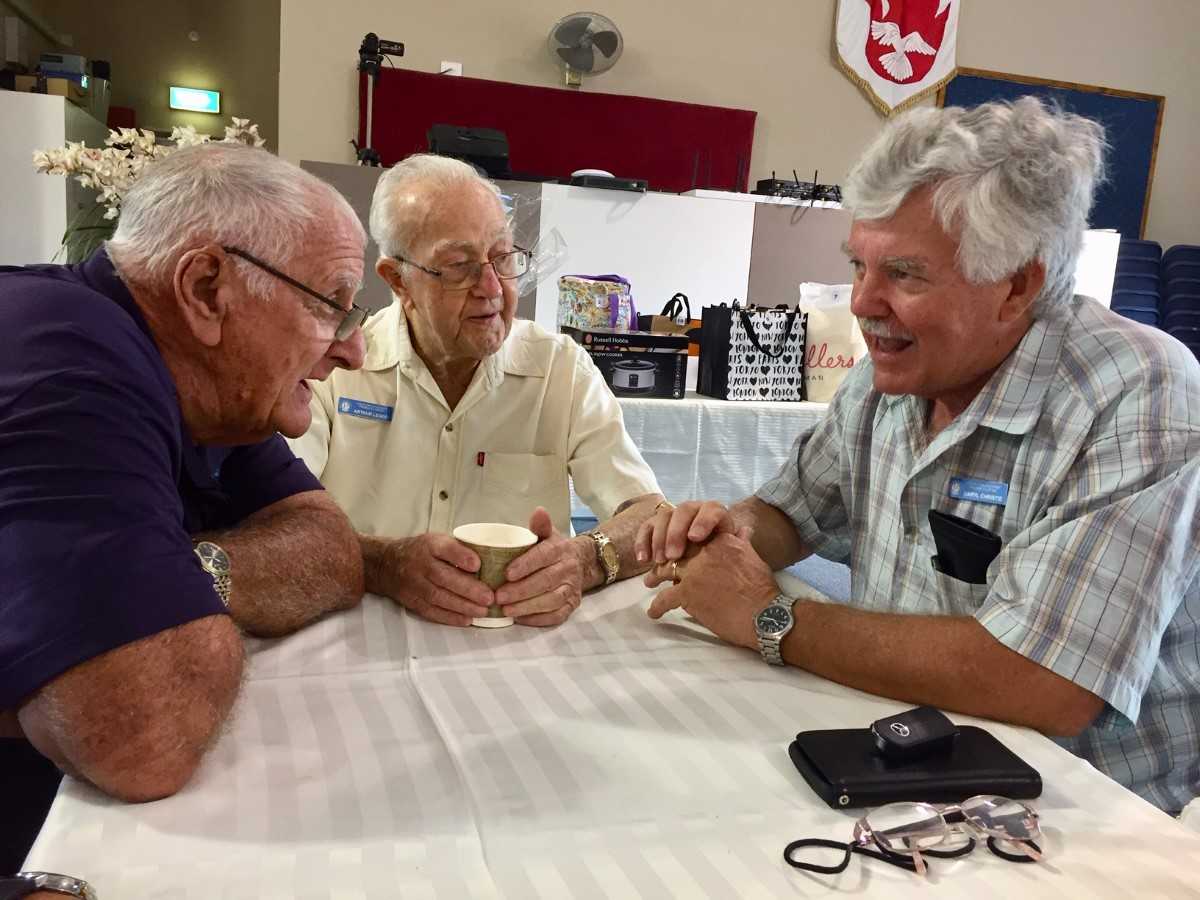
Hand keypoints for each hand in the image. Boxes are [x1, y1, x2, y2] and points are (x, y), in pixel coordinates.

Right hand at [374, 533, 492, 626]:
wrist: (387, 564)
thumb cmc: (422, 551)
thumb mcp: (438, 540)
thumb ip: (459, 549)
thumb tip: (491, 562)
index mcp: (430, 545)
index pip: (445, 549)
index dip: (461, 556)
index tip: (478, 565)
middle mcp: (420, 564)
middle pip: (444, 577)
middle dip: (468, 589)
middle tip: (489, 597)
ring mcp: (414, 584)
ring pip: (438, 597)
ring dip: (463, 606)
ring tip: (483, 611)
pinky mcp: (412, 601)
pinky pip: (431, 611)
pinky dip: (450, 617)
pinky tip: (466, 619)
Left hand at [496, 507, 583, 626]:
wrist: (581, 562)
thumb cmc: (553, 549)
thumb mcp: (547, 534)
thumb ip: (540, 525)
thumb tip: (538, 511)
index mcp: (560, 549)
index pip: (543, 556)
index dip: (525, 565)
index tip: (506, 573)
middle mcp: (569, 569)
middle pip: (545, 581)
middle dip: (521, 591)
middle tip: (498, 596)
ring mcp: (572, 589)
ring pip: (551, 601)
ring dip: (527, 607)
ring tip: (506, 610)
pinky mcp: (572, 605)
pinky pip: (557, 616)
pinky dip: (538, 619)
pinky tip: (520, 619)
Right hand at [635, 500, 739, 564]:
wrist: (710, 565)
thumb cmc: (723, 559)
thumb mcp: (732, 552)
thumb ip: (737, 544)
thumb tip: (745, 531)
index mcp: (715, 515)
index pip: (712, 510)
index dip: (703, 521)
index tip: (695, 539)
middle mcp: (694, 511)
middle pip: (683, 512)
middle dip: (676, 532)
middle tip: (673, 556)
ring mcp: (674, 517)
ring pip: (663, 517)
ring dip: (659, 539)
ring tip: (659, 561)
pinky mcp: (657, 527)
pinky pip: (647, 528)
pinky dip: (643, 542)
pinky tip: (643, 560)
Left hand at [645, 529, 778, 649]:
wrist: (764, 614)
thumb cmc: (762, 589)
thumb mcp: (753, 557)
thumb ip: (743, 543)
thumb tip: (744, 529)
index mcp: (720, 541)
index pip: (693, 538)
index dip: (681, 544)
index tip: (676, 550)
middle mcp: (704, 552)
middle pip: (675, 551)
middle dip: (663, 558)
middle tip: (655, 566)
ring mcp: (693, 572)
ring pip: (665, 570)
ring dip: (654, 577)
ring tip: (648, 584)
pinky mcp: (688, 593)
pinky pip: (664, 597)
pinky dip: (657, 606)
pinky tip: (654, 612)